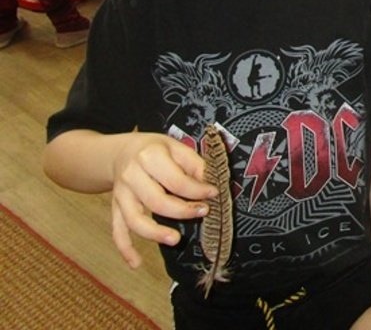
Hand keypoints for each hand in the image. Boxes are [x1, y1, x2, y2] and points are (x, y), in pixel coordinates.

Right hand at [109, 134, 216, 267]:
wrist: (121, 152)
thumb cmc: (154, 150)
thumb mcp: (175, 147)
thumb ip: (193, 163)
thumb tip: (211, 182)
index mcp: (149, 157)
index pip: (175, 180)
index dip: (197, 190)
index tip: (214, 194)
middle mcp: (132, 176)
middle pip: (156, 201)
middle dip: (182, 211)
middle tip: (203, 213)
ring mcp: (121, 195)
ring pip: (134, 219)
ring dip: (155, 232)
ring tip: (175, 240)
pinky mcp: (115, 208)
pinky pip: (117, 231)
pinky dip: (125, 249)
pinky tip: (136, 264)